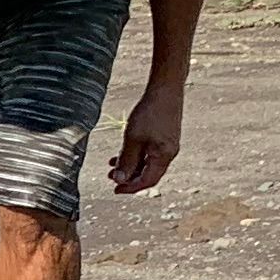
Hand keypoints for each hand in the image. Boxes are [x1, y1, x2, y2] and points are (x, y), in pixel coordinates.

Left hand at [108, 77, 185, 194]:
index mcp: (164, 156)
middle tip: (111, 177)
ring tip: (113, 165)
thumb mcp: (133, 139)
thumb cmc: (150, 112)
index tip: (115, 190)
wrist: (165, 89)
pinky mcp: (165, 137)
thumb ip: (126, 161)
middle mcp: (169, 153)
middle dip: (129, 178)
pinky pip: (150, 153)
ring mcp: (168, 145)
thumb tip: (120, 180)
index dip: (130, 188)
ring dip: (131, 166)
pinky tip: (122, 152)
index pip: (147, 181)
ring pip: (147, 163)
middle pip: (148, 174)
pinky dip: (136, 156)